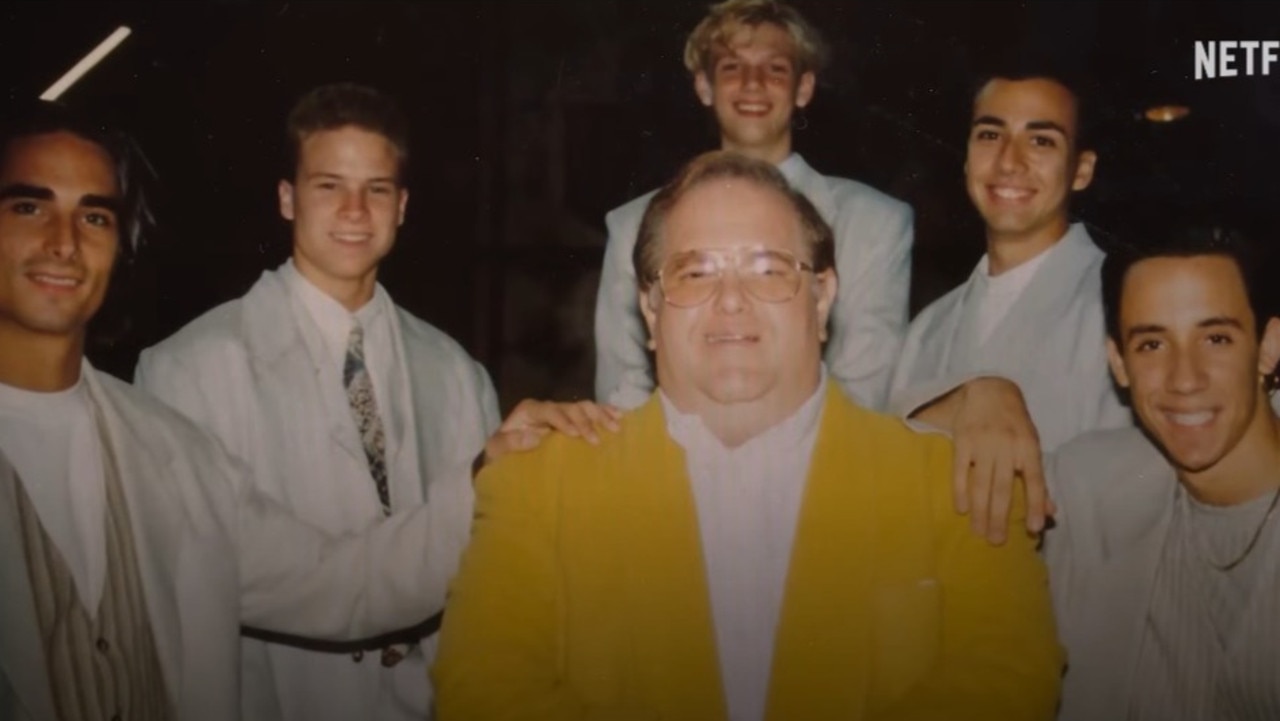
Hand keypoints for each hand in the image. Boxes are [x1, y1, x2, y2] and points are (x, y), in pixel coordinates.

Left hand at [482, 399, 622, 464]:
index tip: (575, 435)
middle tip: (596, 440)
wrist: (505, 458)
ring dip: (600, 415)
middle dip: (585, 421)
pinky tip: (620, 417)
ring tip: (615, 427)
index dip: (563, 420)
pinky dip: (605, 413)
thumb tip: (534, 436)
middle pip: (570, 407)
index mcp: (530, 410)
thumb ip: (510, 443)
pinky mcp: (572, 421)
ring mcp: (561, 413)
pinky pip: (590, 413)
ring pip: (584, 407)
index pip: (549, 410)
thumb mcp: (496, 450)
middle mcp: (547, 408)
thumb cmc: (500, 455)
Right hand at [949, 377, 1054, 544]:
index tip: (1032, 528)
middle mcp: (1007, 446)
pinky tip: (962, 509)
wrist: (991, 389)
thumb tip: (1049, 512)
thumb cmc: (1015, 423)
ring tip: (979, 532)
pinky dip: (960, 490)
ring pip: (981, 483)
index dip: (1034, 504)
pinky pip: (960, 470)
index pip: (1035, 480)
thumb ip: (1038, 479)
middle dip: (999, 517)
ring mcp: (983, 443)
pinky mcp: (962, 440)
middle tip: (996, 541)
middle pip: (1003, 488)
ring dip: (980, 511)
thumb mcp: (1032, 445)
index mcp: (1029, 447)